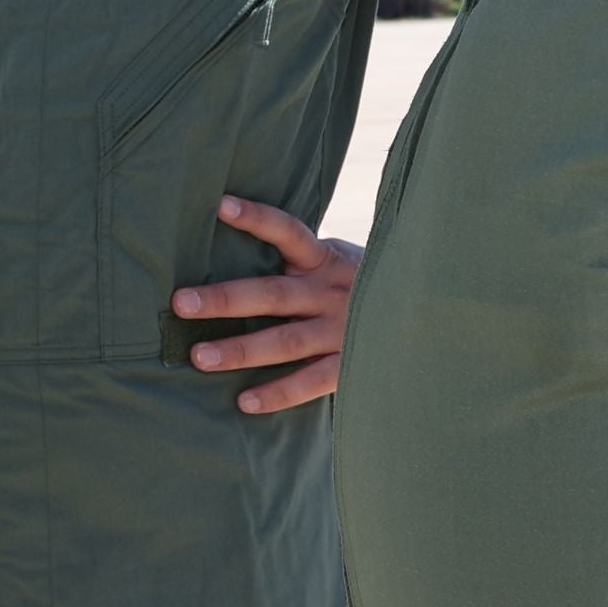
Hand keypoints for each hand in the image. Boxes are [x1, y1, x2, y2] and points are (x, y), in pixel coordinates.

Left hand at [173, 194, 360, 412]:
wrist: (427, 318)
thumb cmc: (363, 285)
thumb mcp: (340, 261)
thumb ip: (302, 257)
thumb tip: (238, 238)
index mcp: (326, 260)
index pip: (289, 232)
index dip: (257, 218)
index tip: (220, 205)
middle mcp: (332, 293)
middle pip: (272, 294)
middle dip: (224, 299)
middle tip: (180, 304)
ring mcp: (342, 331)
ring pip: (285, 341)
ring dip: (240, 350)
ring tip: (198, 357)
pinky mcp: (351, 366)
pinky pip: (311, 381)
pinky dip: (278, 392)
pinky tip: (244, 401)